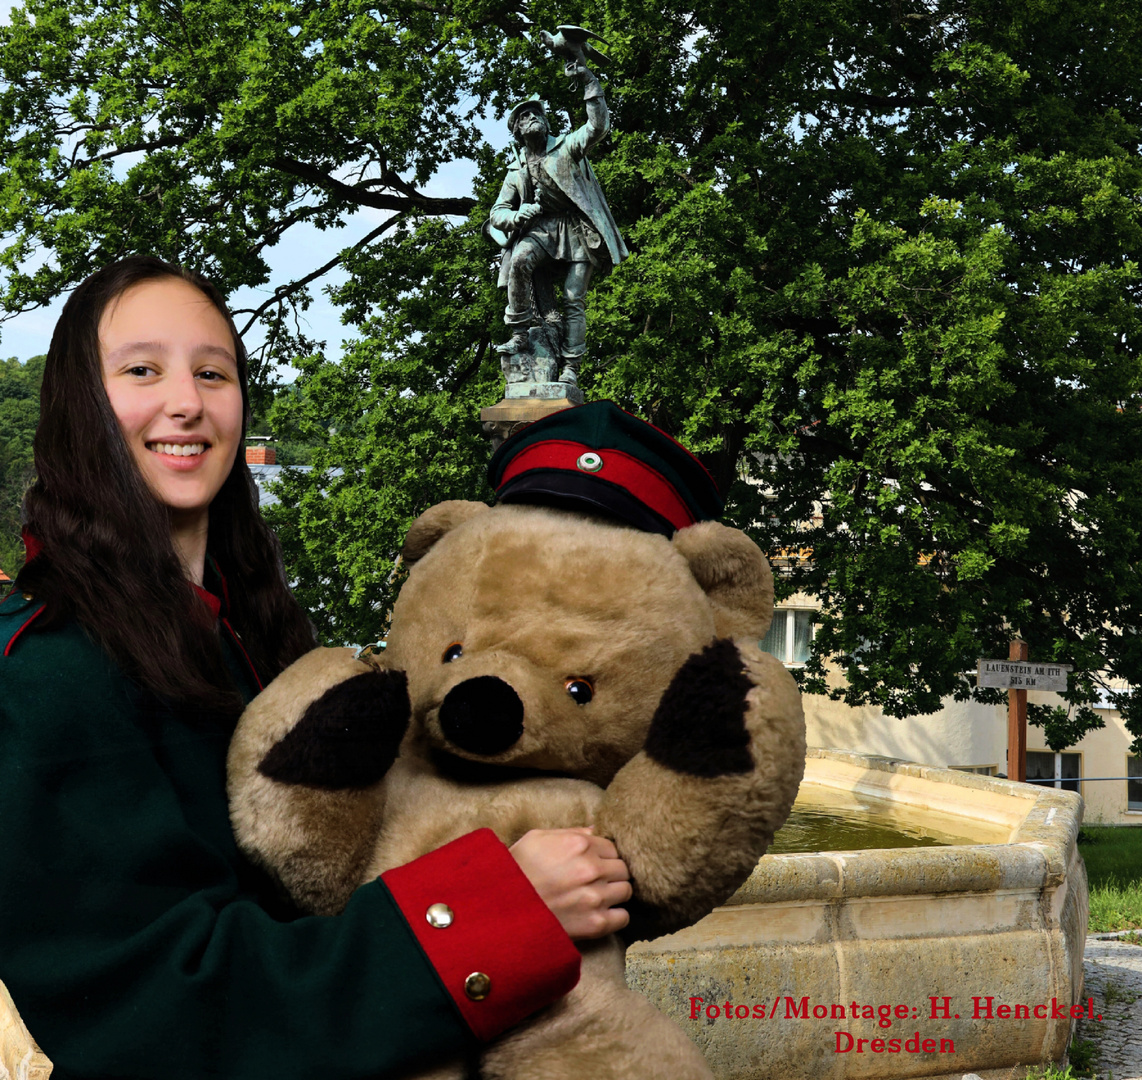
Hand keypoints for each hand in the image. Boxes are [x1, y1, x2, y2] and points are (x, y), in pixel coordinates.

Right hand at [510, 827, 631, 939]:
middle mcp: (592, 869)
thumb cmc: (517, 870)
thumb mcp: (537, 838)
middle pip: (622, 869)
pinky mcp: (595, 923)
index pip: (612, 848)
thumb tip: (594, 830)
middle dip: (611, 873)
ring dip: (614, 893)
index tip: (594, 864)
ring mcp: (595, 897)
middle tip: (597, 881)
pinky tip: (601, 913)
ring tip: (598, 897)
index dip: (603, 856)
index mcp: (580, 844)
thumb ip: (570, 831)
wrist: (502, 908)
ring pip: (625, 891)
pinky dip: (615, 916)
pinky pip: (622, 917)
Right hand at [515, 202, 541, 226]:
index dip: (533, 208)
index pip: (529, 205)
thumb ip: (534, 208)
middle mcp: (522, 207)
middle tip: (535, 214)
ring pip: (525, 212)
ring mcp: (520, 211)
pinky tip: (529, 218)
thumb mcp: (529, 210)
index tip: (535, 211)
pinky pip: (523, 215)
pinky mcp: (519, 215)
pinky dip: (526, 217)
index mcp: (524, 205)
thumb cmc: (526, 214)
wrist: (520, 218)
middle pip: (527, 209)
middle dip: (532, 211)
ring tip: (532, 216)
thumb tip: (540, 206)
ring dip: (529, 214)